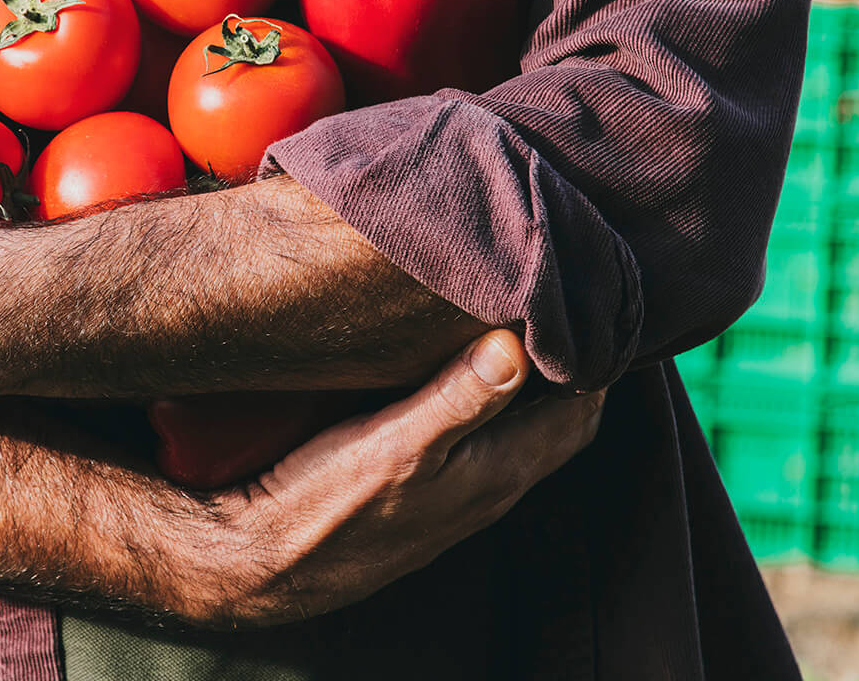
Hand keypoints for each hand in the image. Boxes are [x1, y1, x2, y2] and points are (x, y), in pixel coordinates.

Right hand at [164, 328, 605, 627]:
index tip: (588, 297)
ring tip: (518, 319)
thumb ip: (459, 398)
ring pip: (520, 427)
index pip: (580, 406)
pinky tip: (459, 367)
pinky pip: (481, 435)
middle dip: (570, 361)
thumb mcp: (395, 444)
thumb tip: (517, 344)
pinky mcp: (423, 489)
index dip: (594, 354)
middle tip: (562, 299)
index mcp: (498, 471)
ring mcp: (457, 492)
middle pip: (559, 416)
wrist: (264, 563)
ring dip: (530, 379)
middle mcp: (490, 485)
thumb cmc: (326, 505)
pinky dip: (489, 396)